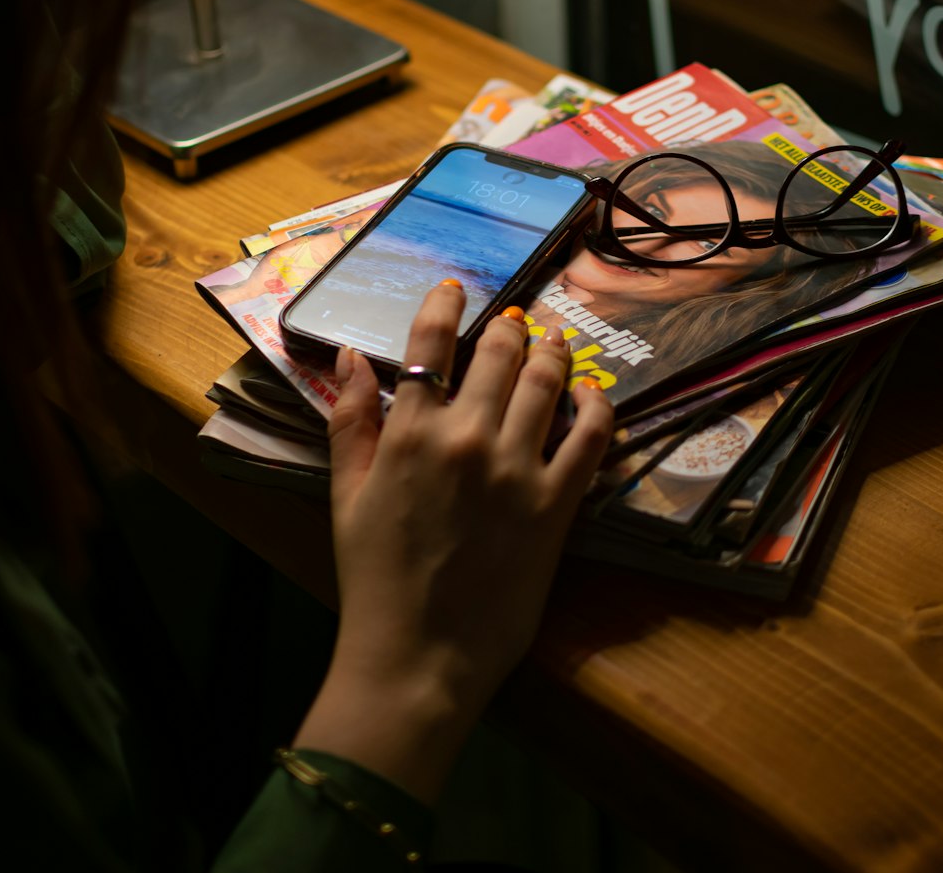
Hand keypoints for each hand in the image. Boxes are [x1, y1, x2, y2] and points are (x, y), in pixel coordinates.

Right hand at [293, 280, 612, 802]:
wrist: (418, 655)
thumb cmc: (374, 577)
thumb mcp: (346, 494)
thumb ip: (350, 419)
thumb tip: (351, 357)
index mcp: (410, 433)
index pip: (432, 343)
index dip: (444, 305)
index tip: (454, 287)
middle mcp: (468, 437)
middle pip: (499, 352)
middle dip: (507, 327)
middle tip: (514, 321)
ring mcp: (518, 468)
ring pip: (546, 382)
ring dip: (553, 352)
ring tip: (555, 342)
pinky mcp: (557, 504)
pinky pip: (591, 437)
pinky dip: (596, 406)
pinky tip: (592, 394)